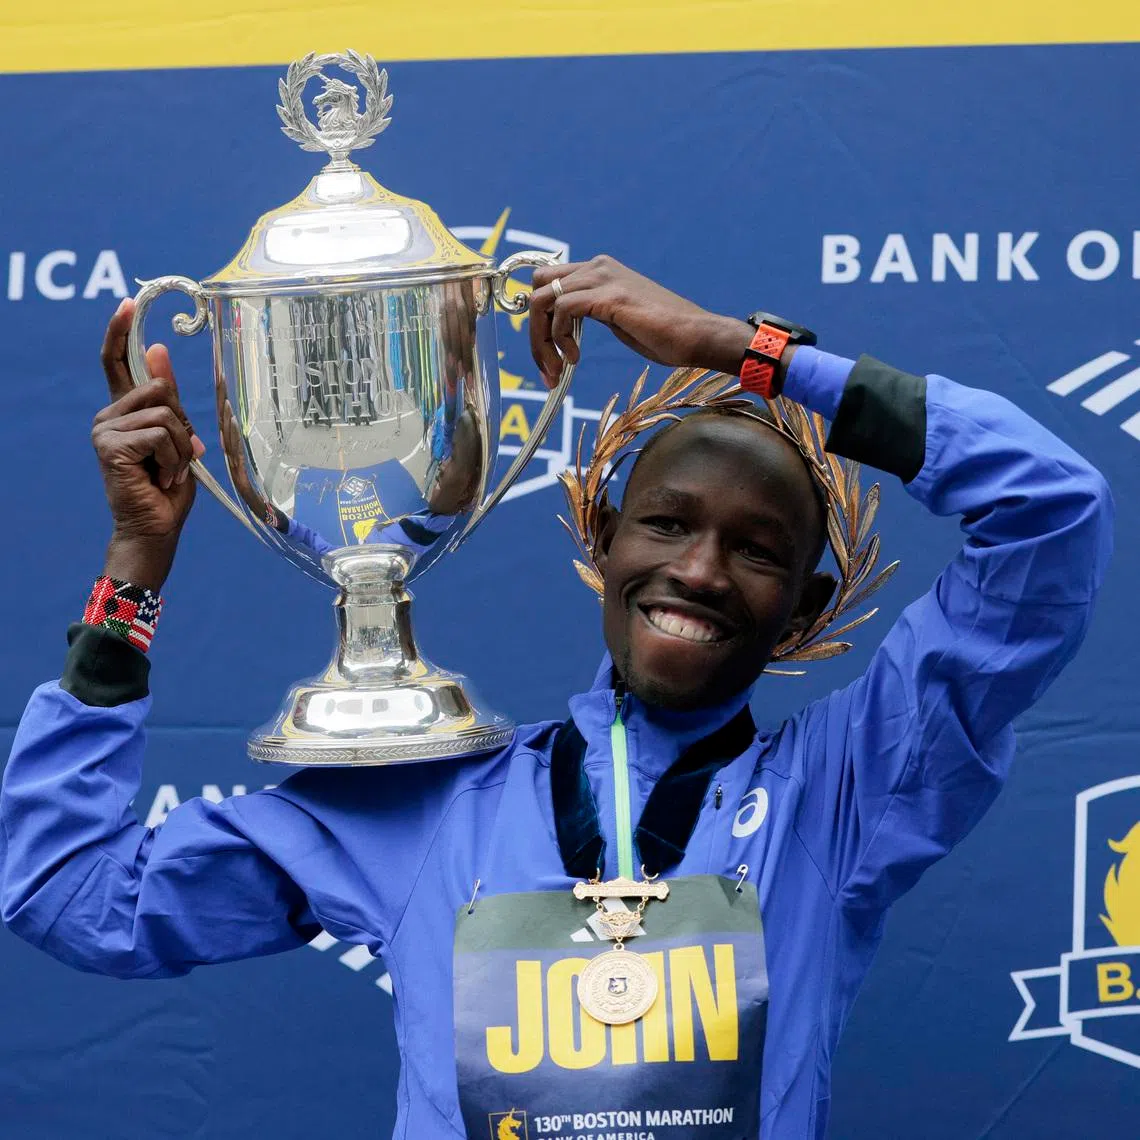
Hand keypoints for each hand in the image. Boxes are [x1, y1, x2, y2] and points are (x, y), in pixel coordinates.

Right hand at [93, 298, 204, 589]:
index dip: (120, 332)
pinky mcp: (110, 445)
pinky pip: (160, 434)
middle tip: (179, 455)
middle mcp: (109, 415)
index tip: (128, 303)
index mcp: (124, 411)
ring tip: (170, 471)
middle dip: (183, 422)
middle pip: (160, 388)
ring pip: (165, 413)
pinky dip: (173, 458)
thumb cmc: (168, 486)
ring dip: (181, 447)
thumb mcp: (176, 436)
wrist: (156, 527)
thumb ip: (168, 397)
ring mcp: (105, 429)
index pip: (115, 361)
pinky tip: (162, 478)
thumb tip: (157, 349)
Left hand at [528, 255, 753, 386]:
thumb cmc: (663, 336)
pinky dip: (560, 339)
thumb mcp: (617, 319)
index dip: (538, 319)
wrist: (696, 337)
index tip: (545, 355)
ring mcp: (602, 278)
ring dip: (542, 342)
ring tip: (558, 369)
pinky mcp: (609, 296)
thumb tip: (563, 327)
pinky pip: (562, 311)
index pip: (548, 282)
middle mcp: (597, 266)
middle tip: (547, 367)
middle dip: (534, 331)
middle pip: (538, 287)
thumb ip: (591, 313)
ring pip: (543, 300)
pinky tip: (575, 358)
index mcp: (599, 270)